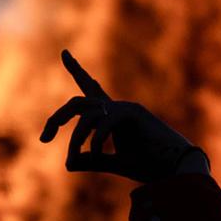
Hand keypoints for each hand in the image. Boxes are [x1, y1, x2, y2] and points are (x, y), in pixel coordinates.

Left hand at [39, 50, 210, 182]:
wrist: (176, 168)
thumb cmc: (149, 165)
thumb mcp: (114, 163)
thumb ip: (92, 160)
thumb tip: (68, 163)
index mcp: (112, 117)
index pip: (91, 89)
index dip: (77, 70)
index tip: (65, 53)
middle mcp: (117, 107)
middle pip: (78, 103)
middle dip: (57, 118)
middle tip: (44, 138)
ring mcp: (125, 108)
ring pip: (86, 114)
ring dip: (76, 138)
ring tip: (74, 158)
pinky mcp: (133, 113)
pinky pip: (103, 123)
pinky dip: (95, 140)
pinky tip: (97, 152)